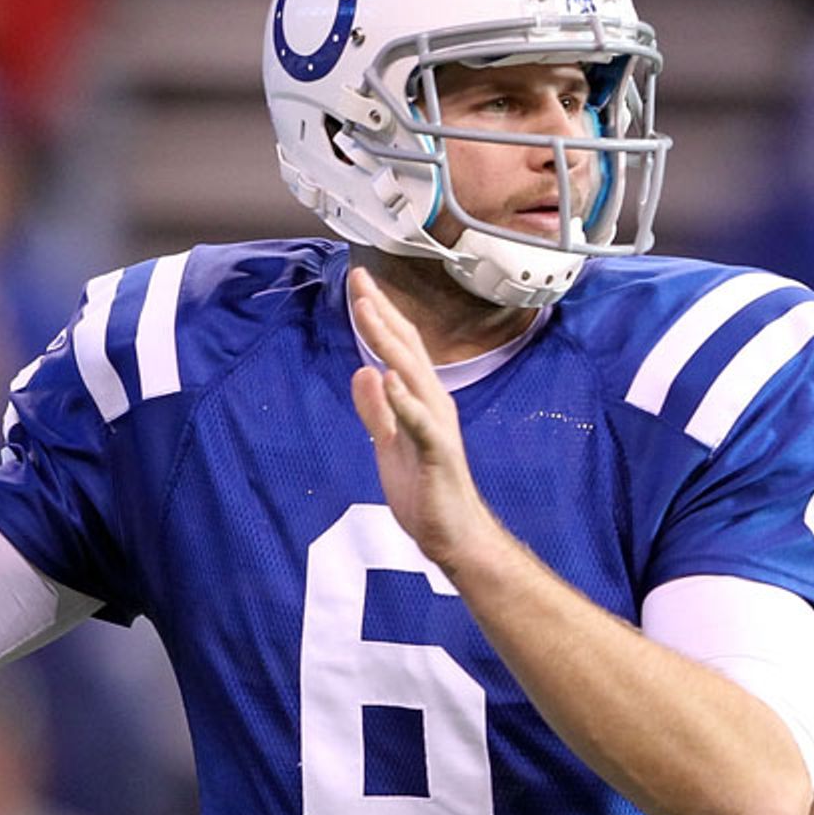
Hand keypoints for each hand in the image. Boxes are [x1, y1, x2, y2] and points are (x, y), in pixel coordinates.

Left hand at [348, 267, 505, 572]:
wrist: (454, 535)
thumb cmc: (426, 490)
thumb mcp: (389, 443)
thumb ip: (376, 409)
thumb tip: (362, 372)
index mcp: (422, 399)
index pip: (399, 347)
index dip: (379, 314)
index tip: (359, 284)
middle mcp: (434, 402)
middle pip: (405, 349)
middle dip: (381, 313)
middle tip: (359, 279)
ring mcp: (437, 425)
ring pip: (411, 375)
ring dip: (389, 342)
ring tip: (368, 312)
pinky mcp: (437, 452)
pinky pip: (419, 422)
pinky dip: (404, 399)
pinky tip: (387, 377)